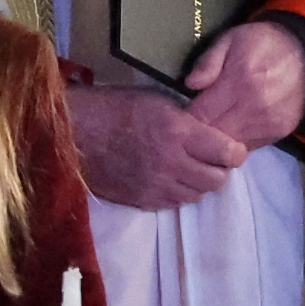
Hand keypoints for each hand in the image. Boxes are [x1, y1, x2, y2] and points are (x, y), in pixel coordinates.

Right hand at [65, 84, 246, 210]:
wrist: (71, 133)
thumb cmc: (111, 108)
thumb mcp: (154, 101)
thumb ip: (186, 119)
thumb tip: (211, 132)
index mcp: (178, 131)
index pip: (228, 153)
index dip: (234, 151)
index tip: (229, 147)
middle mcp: (171, 162)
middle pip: (217, 180)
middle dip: (219, 169)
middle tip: (209, 159)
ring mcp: (156, 185)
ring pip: (197, 195)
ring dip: (197, 183)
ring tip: (186, 169)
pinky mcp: (141, 200)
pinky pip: (173, 204)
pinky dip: (177, 193)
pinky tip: (167, 178)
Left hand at [184, 21, 304, 148]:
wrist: (304, 53)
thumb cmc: (260, 43)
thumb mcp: (229, 40)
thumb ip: (207, 62)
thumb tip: (189, 85)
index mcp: (240, 81)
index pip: (201, 114)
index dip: (184, 119)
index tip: (175, 116)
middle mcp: (256, 107)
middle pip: (214, 134)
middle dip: (197, 133)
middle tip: (186, 128)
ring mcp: (269, 122)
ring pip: (230, 145)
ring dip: (215, 142)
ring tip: (204, 132)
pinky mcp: (280, 132)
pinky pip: (248, 147)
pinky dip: (234, 142)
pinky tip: (227, 130)